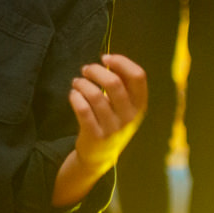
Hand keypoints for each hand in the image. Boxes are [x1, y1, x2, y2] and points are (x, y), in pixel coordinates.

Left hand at [68, 54, 147, 172]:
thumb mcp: (125, 106)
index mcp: (140, 105)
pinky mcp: (95, 135)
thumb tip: (109, 58)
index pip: (138, 76)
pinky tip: (73, 94)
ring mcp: (113, 128)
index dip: (121, 62)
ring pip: (95, 95)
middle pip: (114, 82)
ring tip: (77, 82)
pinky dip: (75, 97)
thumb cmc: (112, 121)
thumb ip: (123, 84)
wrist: (100, 155)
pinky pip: (83, 109)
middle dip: (96, 70)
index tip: (106, 57)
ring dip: (82, 83)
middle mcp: (130, 116)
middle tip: (86, 69)